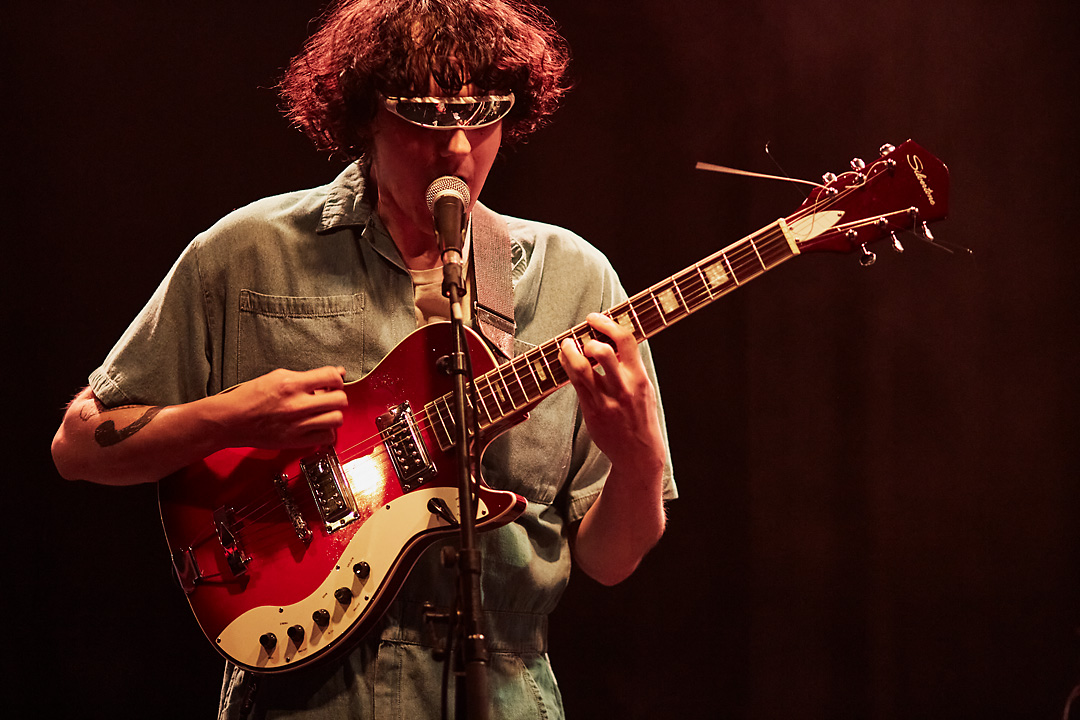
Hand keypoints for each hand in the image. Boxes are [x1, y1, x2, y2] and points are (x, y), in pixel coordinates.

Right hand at [216, 366, 348, 449]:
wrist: (231, 419)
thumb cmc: (250, 397)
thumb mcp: (278, 376)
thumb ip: (309, 376)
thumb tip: (336, 373)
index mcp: (291, 384)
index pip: (332, 376)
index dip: (337, 378)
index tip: (333, 382)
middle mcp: (296, 405)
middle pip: (340, 400)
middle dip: (338, 396)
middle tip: (330, 397)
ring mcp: (297, 425)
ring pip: (337, 419)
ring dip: (334, 414)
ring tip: (324, 412)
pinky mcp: (295, 441)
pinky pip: (326, 438)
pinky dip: (327, 432)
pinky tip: (318, 426)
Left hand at [558, 313, 664, 473]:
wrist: (639, 453)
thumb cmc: (639, 418)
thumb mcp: (644, 389)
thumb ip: (630, 368)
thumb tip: (613, 342)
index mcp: (640, 378)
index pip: (626, 341)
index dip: (608, 324)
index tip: (595, 318)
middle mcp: (624, 387)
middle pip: (604, 352)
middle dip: (588, 336)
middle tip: (580, 332)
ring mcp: (607, 400)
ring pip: (583, 368)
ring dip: (570, 351)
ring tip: (567, 344)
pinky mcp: (593, 411)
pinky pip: (576, 384)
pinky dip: (567, 367)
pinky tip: (565, 360)